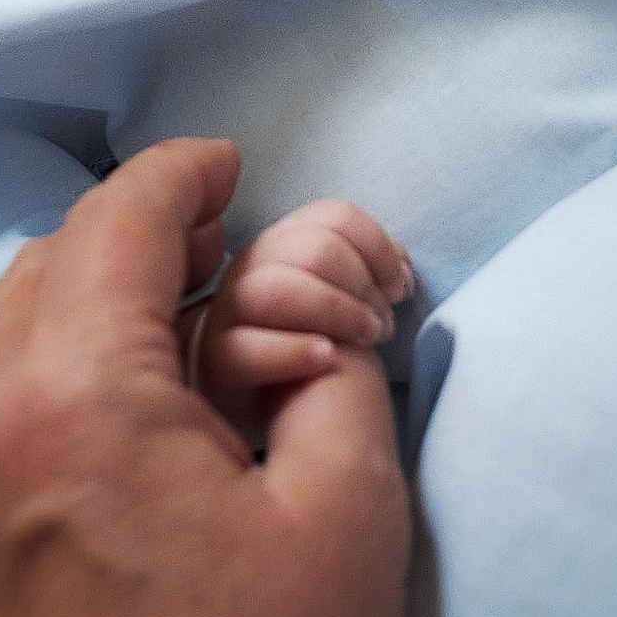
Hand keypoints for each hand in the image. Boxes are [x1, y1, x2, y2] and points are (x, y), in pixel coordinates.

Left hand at [0, 138, 408, 616]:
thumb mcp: (345, 513)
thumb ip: (332, 376)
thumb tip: (306, 313)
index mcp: (79, 399)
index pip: (114, 228)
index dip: (177, 178)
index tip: (223, 165)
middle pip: (40, 271)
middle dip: (128, 239)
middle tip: (213, 246)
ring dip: (50, 304)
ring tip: (137, 318)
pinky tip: (46, 416)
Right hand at [195, 200, 413, 394]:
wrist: (267, 400)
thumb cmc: (311, 343)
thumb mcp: (339, 298)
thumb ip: (364, 268)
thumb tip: (398, 263)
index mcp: (281, 243)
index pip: (334, 217)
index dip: (378, 246)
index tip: (401, 285)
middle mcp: (249, 267)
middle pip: (312, 248)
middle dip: (361, 283)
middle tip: (383, 323)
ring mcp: (227, 311)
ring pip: (276, 290)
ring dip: (334, 311)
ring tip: (366, 340)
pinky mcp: (215, 360)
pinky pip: (246, 349)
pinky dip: (291, 350)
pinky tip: (326, 358)